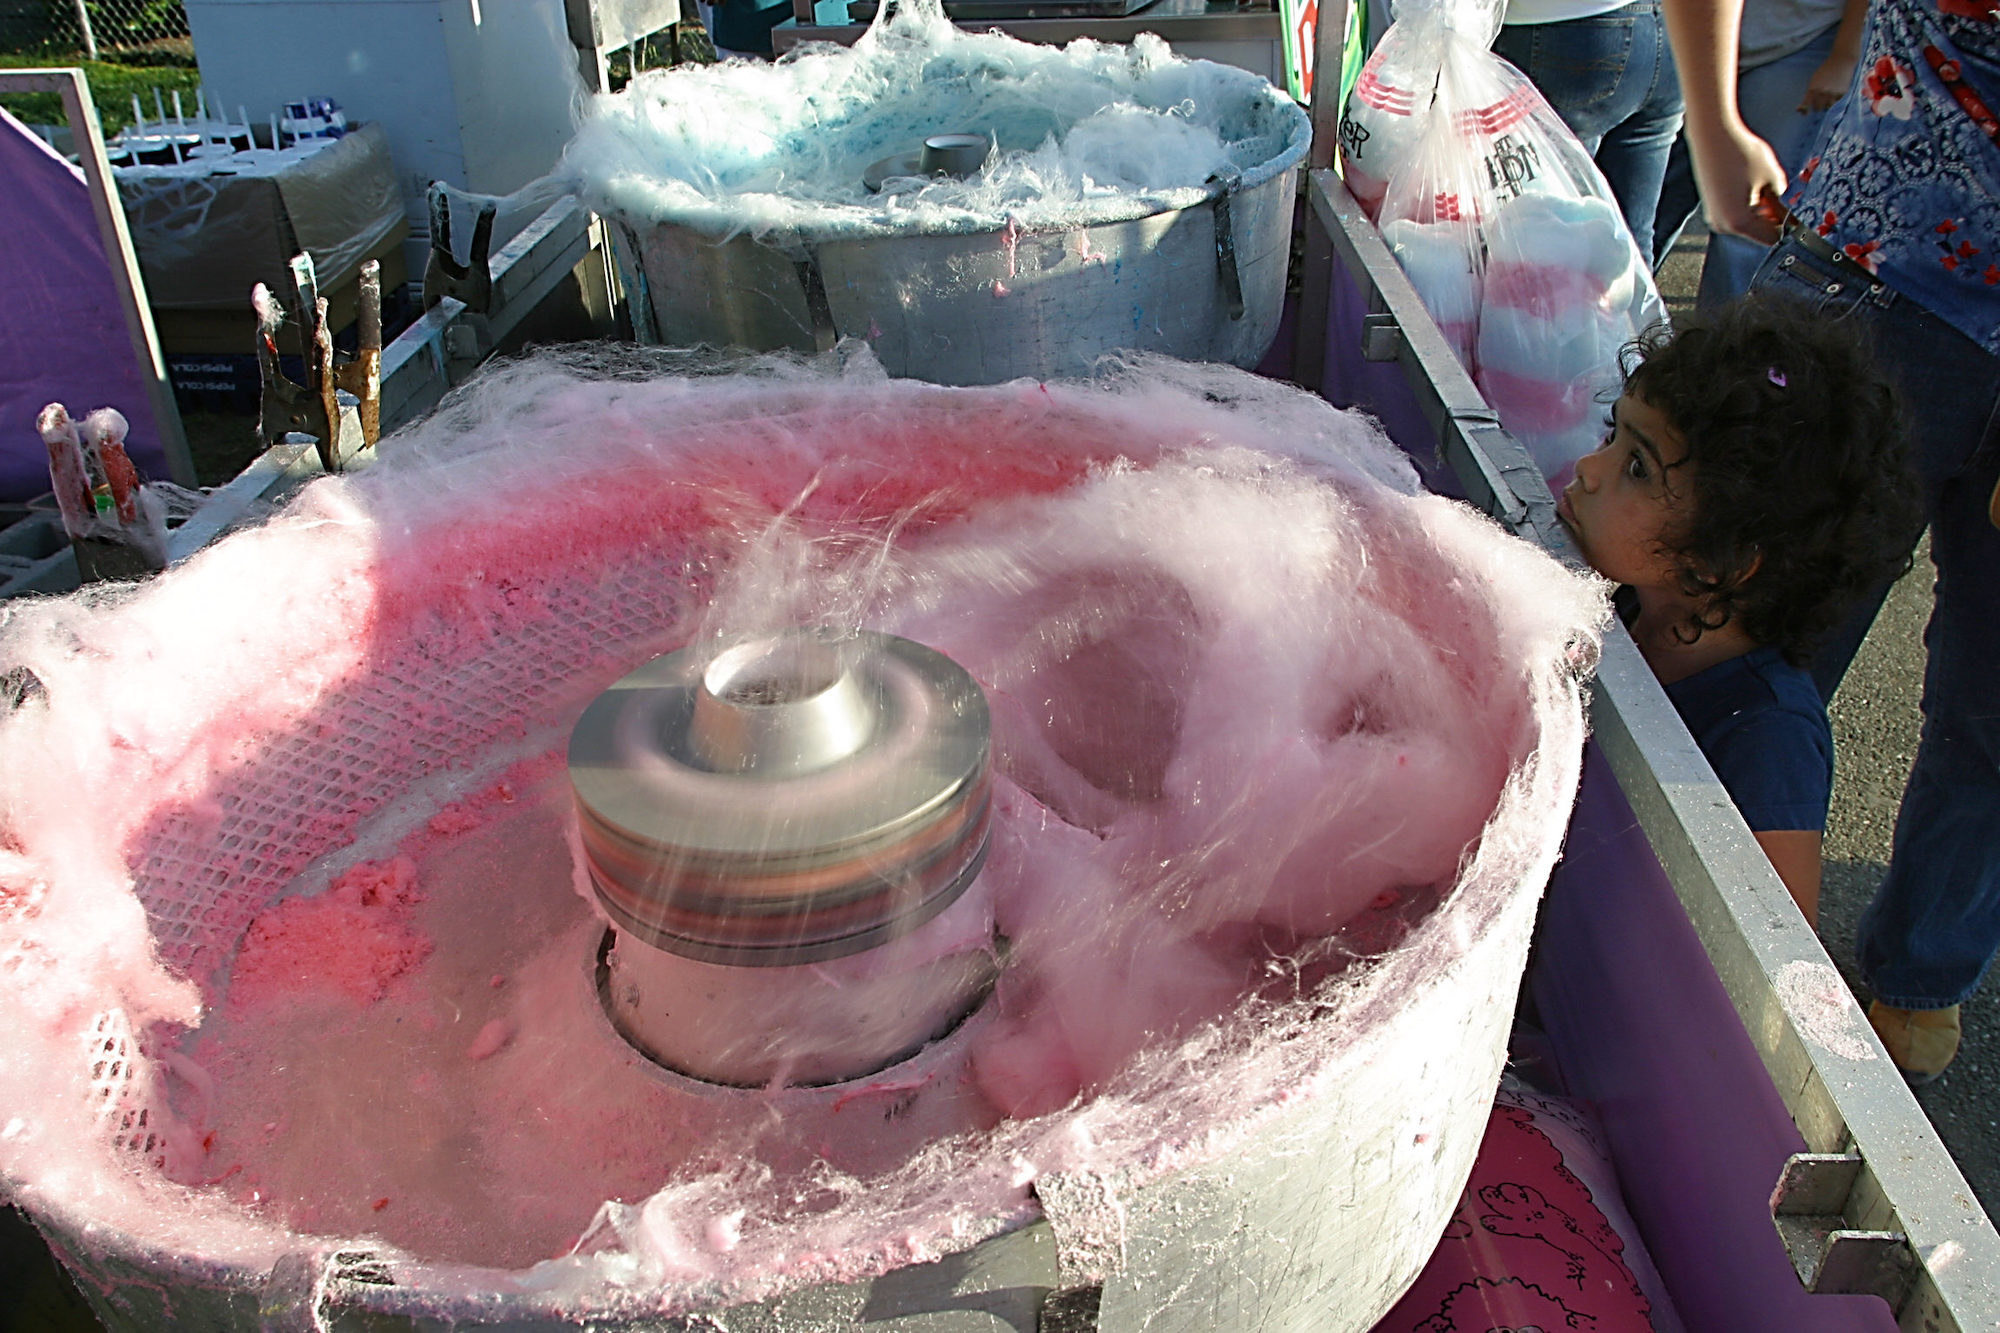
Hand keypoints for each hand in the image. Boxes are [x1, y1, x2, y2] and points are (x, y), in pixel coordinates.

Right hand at [1691, 121, 1787, 243]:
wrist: (1712, 136)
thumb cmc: (1740, 154)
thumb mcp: (1772, 177)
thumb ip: (1780, 199)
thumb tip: (1782, 209)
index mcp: (1738, 222)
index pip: (1771, 238)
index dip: (1785, 224)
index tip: (1792, 212)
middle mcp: (1722, 224)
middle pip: (1757, 232)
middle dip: (1770, 217)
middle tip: (1776, 195)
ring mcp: (1714, 216)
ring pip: (1746, 222)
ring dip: (1758, 209)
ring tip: (1761, 185)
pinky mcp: (1711, 206)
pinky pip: (1734, 214)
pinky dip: (1746, 203)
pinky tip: (1748, 184)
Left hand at [1799, 53, 1857, 111]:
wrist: (1841, 61)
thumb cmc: (1825, 70)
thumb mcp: (1813, 80)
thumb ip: (1808, 94)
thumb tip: (1800, 109)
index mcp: (1812, 90)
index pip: (1806, 106)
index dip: (1805, 111)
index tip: (1805, 113)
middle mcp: (1822, 93)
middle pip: (1817, 109)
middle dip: (1817, 106)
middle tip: (1820, 100)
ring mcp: (1833, 94)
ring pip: (1827, 108)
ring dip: (1826, 105)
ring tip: (1828, 98)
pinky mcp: (1842, 94)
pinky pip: (1837, 103)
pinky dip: (1836, 101)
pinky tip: (1836, 93)